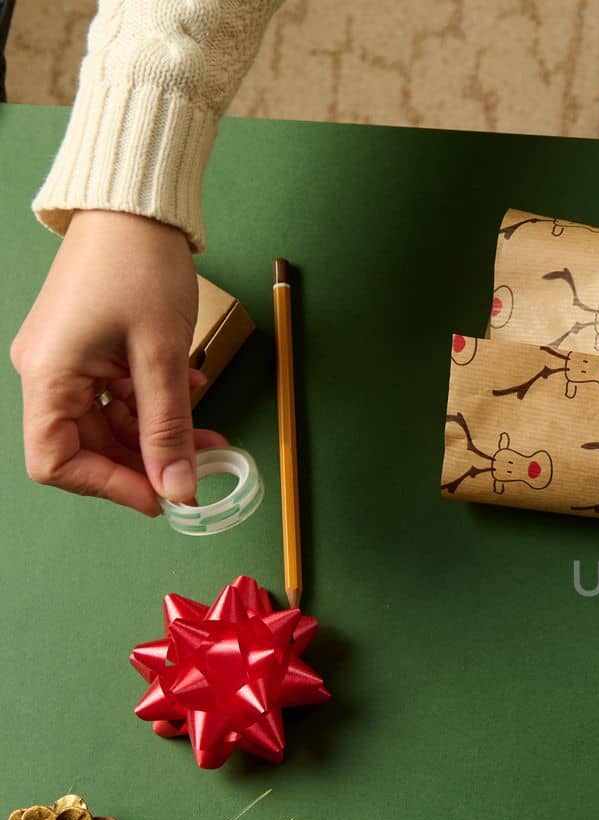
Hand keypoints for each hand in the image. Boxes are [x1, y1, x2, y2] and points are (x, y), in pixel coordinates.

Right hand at [11, 210, 222, 514]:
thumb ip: (169, 427)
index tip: (161, 496)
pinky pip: (120, 394)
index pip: (55, 462)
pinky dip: (157, 404)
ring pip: (112, 423)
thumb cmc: (140, 267)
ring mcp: (70, 361)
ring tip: (211, 437)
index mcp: (49, 377)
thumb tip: (178, 490)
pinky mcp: (92, 349)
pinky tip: (194, 393)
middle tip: (200, 473)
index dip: (108, 487)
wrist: (136, 205)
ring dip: (161, 435)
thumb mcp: (162, 356)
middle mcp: (49, 373)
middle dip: (146, 463)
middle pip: (88, 447)